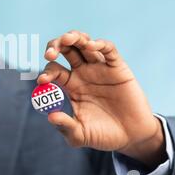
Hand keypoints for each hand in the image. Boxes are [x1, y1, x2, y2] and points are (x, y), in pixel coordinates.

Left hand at [39, 30, 166, 167]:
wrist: (131, 137)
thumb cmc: (103, 135)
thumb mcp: (80, 135)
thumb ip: (65, 127)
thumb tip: (50, 117)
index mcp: (70, 84)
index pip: (53, 69)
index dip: (46, 72)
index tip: (42, 80)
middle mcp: (82, 72)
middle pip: (65, 50)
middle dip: (55, 46)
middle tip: (50, 54)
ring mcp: (99, 68)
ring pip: (84, 43)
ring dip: (74, 37)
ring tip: (67, 39)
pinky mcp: (118, 67)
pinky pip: (108, 49)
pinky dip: (99, 44)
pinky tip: (91, 45)